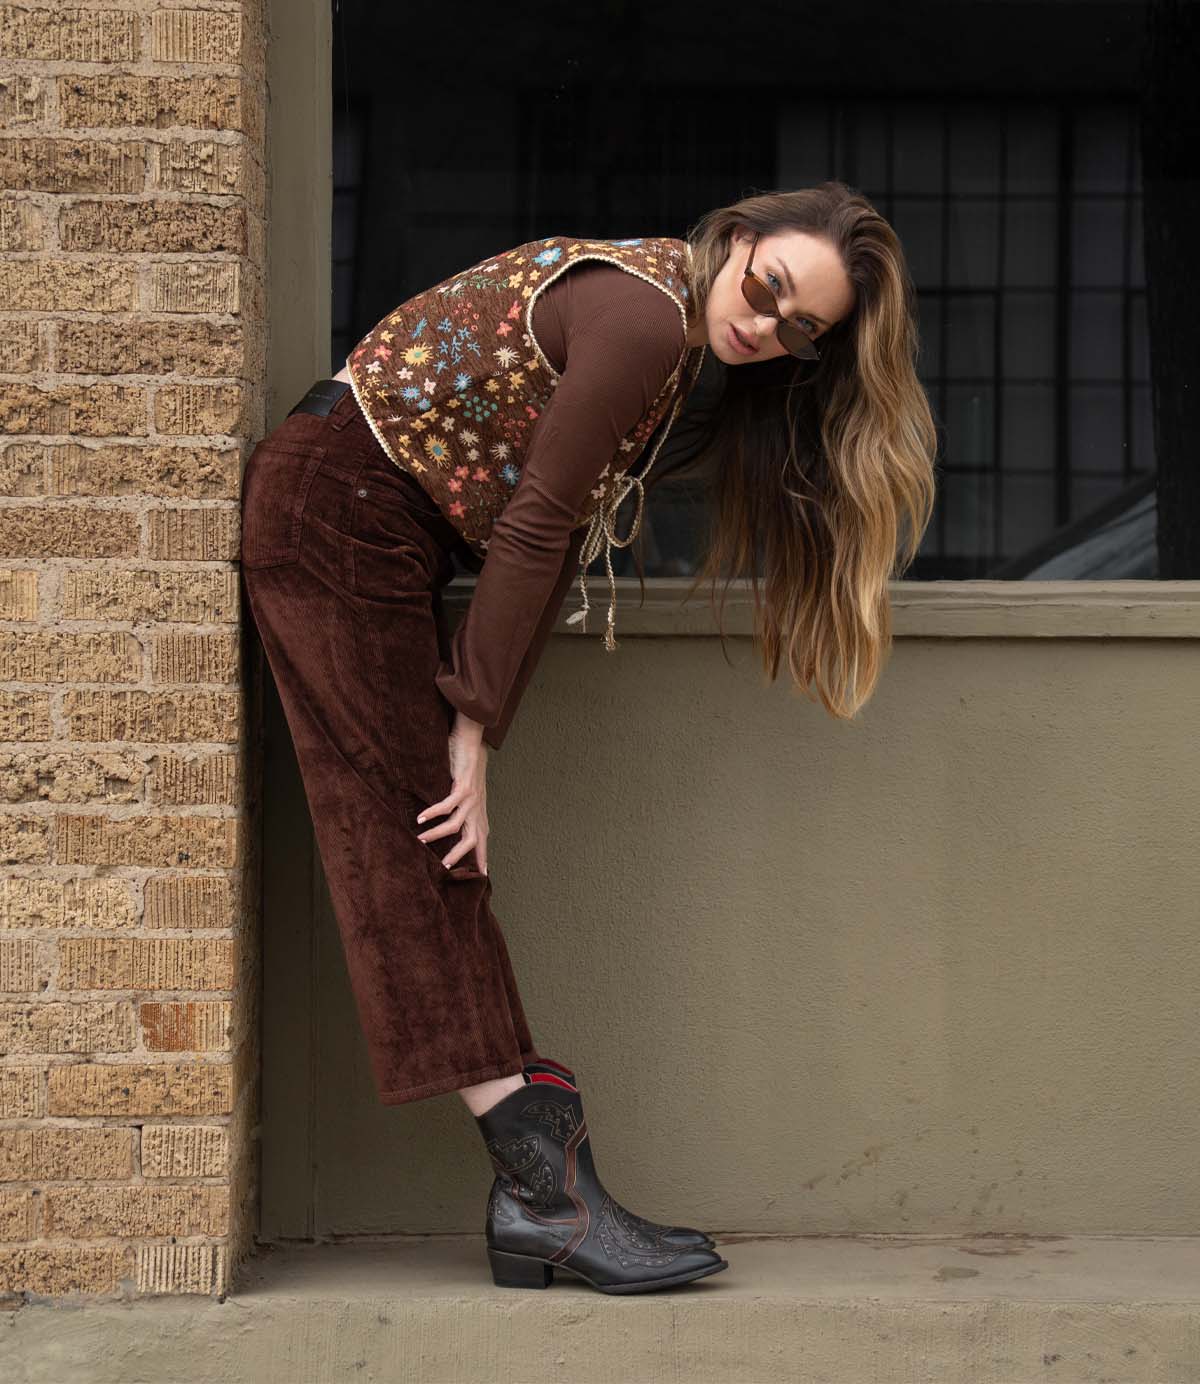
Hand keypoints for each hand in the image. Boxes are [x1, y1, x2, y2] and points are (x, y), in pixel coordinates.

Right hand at [415, 712, 488, 874]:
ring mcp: (472, 799)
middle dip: (458, 856)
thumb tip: (448, 821)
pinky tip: (421, 818)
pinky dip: (433, 813)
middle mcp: (477, 809)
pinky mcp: (463, 787)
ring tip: (421, 840)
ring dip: (437, 834)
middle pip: (472, 841)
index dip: (483, 857)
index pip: (482, 841)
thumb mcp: (467, 793)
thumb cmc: (467, 768)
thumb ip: (461, 808)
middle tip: (442, 867)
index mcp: (479, 813)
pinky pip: (447, 806)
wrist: (472, 743)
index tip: (481, 874)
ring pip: (455, 826)